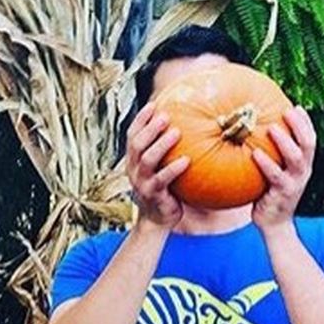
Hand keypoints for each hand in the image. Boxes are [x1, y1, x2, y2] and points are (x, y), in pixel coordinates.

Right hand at [126, 102, 188, 229]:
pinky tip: (186, 160)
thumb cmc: (164, 188)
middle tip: (165, 115)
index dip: (140, 120)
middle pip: (136, 144)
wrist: (156, 219)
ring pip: (147, 159)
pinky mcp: (153, 194)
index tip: (154, 104)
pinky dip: (173, 169)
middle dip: (149, 128)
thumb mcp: (160, 167)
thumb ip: (167, 150)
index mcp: (134, 160)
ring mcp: (141, 182)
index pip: (132, 135)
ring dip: (161, 145)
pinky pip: (162, 180)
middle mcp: (134, 169)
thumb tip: (190, 126)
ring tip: (176, 133)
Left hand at [253, 107, 315, 233]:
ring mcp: (295, 182)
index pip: (310, 139)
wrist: (274, 224)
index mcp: (304, 165)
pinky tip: (254, 153)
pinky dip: (265, 163)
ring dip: (284, 141)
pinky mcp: (283, 193)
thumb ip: (274, 159)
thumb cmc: (270, 195)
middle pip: (307, 144)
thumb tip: (255, 138)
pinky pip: (274, 176)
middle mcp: (303, 172)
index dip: (305, 123)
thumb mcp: (276, 175)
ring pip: (295, 158)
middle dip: (299, 125)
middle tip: (286, 110)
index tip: (296, 107)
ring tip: (270, 127)